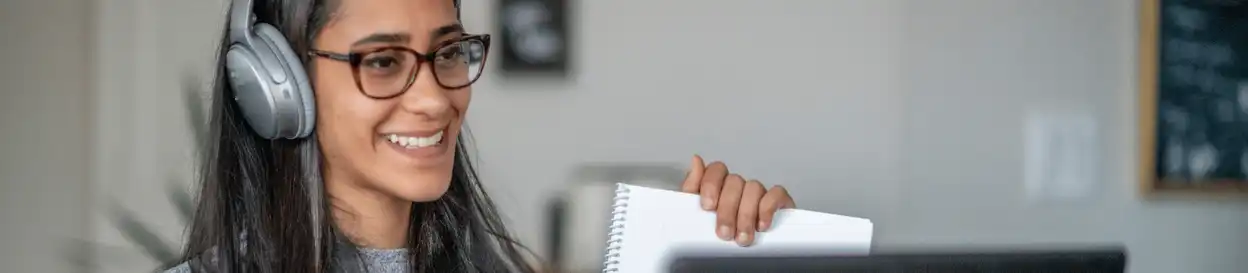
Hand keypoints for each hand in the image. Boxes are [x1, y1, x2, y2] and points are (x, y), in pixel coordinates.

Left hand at [680, 155, 795, 246]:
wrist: (741, 255)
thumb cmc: (713, 234)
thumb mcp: (695, 214)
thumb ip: (692, 188)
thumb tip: (696, 160)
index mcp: (718, 186)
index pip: (716, 170)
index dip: (711, 184)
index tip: (708, 206)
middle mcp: (739, 186)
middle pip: (734, 182)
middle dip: (727, 210)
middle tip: (724, 233)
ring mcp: (758, 192)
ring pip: (754, 188)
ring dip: (746, 214)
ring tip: (742, 237)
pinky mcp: (778, 202)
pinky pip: (776, 194)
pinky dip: (768, 209)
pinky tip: (761, 225)